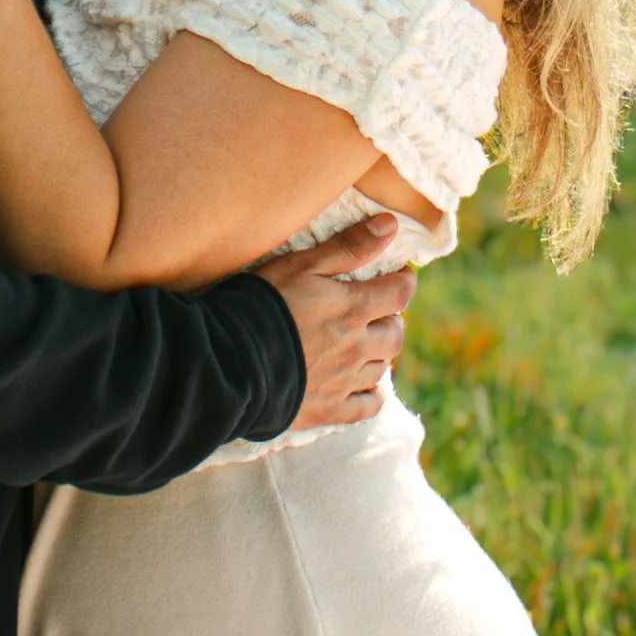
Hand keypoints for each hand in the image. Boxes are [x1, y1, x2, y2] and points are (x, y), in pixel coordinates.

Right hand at [257, 219, 415, 426]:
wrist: (231, 360)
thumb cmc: (263, 304)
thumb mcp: (302, 264)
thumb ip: (348, 247)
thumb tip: (390, 225)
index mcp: (354, 308)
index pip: (398, 293)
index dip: (404, 281)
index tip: (401, 275)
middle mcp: (357, 347)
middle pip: (395, 334)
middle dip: (393, 319)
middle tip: (381, 311)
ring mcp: (344, 381)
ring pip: (382, 368)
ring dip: (381, 353)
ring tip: (369, 344)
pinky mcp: (328, 409)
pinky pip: (367, 406)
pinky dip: (373, 395)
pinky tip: (368, 387)